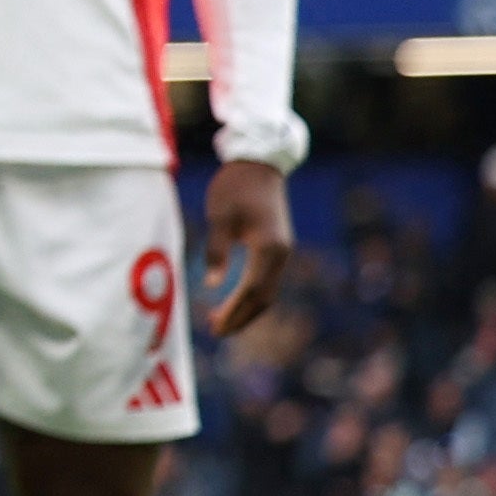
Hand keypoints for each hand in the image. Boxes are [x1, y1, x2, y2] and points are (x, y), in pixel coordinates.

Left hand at [201, 157, 294, 335]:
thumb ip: (216, 251)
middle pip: (265, 298)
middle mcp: (281, 254)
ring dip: (247, 309)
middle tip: (216, 332)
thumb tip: (213, 286)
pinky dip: (252, 294)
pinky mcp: (278, 246)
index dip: (235, 313)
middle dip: (242, 317)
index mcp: (269, 249)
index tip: (215, 327)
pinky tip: (234, 299)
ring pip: (268, 291)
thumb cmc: (234, 187)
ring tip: (221, 321)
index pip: (253, 292)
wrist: (259, 163)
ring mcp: (283, 251)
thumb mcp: (219, 218)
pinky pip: (267, 279)